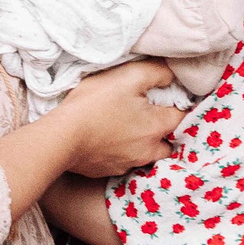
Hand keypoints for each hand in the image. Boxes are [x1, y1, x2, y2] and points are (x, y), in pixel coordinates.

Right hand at [56, 60, 186, 177]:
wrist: (60, 137)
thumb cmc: (94, 104)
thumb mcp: (128, 77)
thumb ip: (156, 72)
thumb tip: (172, 74)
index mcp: (156, 127)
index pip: (183, 117)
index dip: (178, 104)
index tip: (168, 97)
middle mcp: (148, 151)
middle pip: (167, 142)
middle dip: (162, 131)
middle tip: (148, 115)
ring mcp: (127, 164)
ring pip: (145, 154)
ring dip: (141, 143)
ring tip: (126, 128)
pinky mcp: (107, 171)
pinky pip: (122, 161)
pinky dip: (119, 151)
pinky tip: (106, 139)